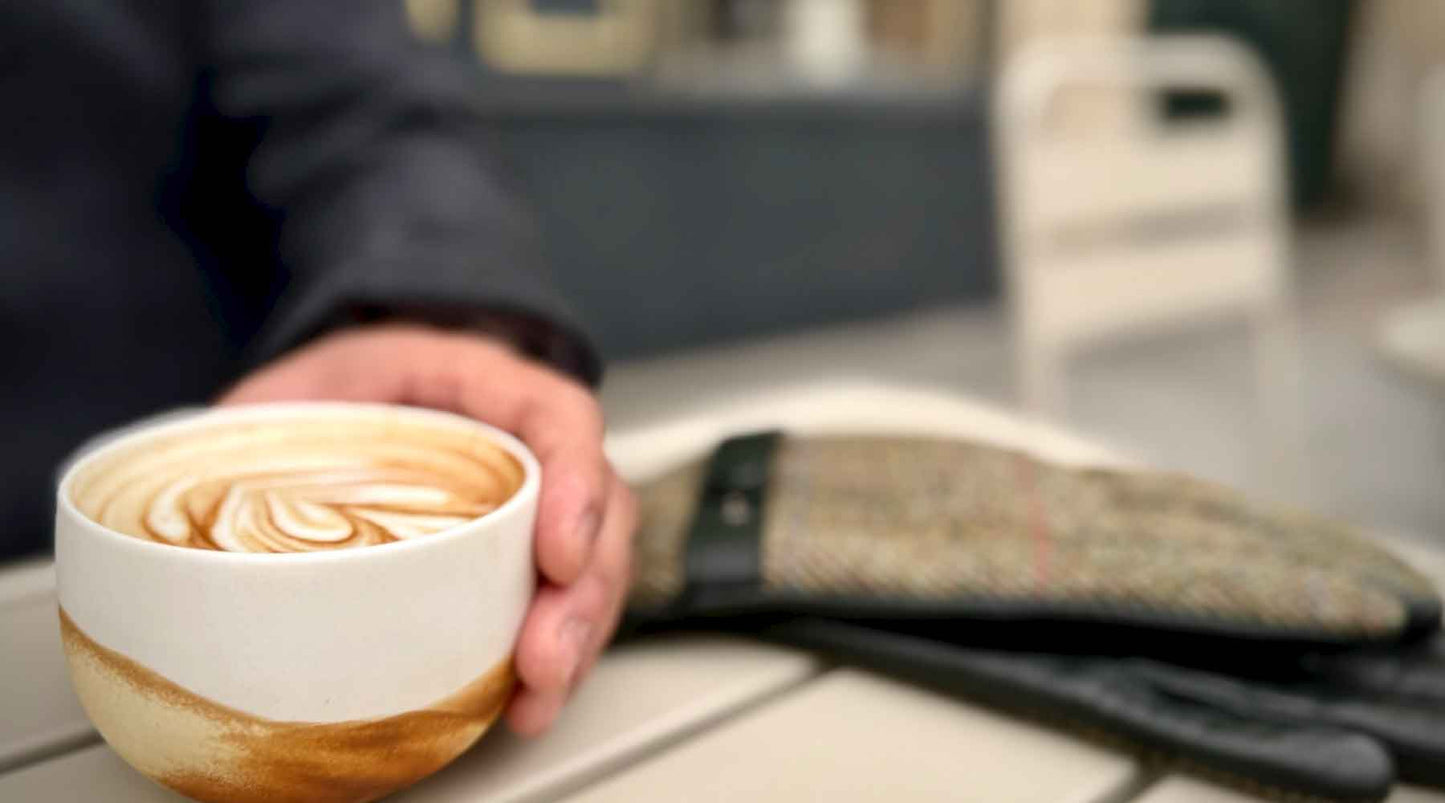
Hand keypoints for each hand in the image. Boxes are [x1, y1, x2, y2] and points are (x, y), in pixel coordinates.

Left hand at [220, 322, 634, 734]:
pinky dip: (556, 656)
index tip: (557, 554)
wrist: (363, 387)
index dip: (574, 485)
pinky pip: (568, 601)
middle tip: (543, 659)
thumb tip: (196, 489)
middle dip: (581, 594)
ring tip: (538, 697)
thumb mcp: (299, 385)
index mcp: (483, 381)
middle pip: (601, 510)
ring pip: (597, 565)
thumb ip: (265, 424)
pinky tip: (529, 701)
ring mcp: (540, 501)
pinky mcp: (527, 554)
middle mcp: (529, 442)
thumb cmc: (343, 382)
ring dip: (577, 637)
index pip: (560, 417)